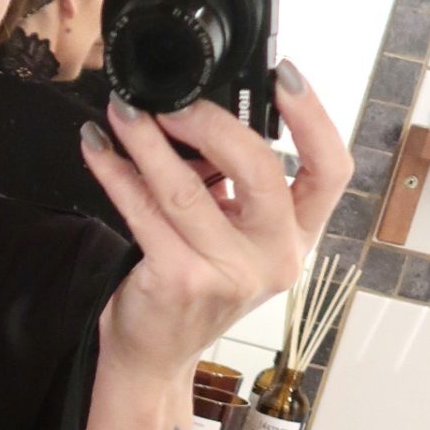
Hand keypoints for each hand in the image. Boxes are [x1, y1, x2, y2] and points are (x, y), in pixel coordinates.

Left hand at [78, 61, 353, 381]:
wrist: (155, 355)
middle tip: (174, 99)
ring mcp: (228, 274)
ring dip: (148, 140)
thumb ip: (232, 185)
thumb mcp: (232, 236)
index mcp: (296, 238)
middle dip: (212, 121)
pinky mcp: (181, 281)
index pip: (331, 172)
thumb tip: (196, 112)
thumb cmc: (193, 286)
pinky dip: (116, 172)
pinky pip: (143, 211)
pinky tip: (98, 147)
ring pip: (187, 188)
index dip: (314, 118)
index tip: (287, 75)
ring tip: (123, 109)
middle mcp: (273, 258)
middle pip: (261, 169)